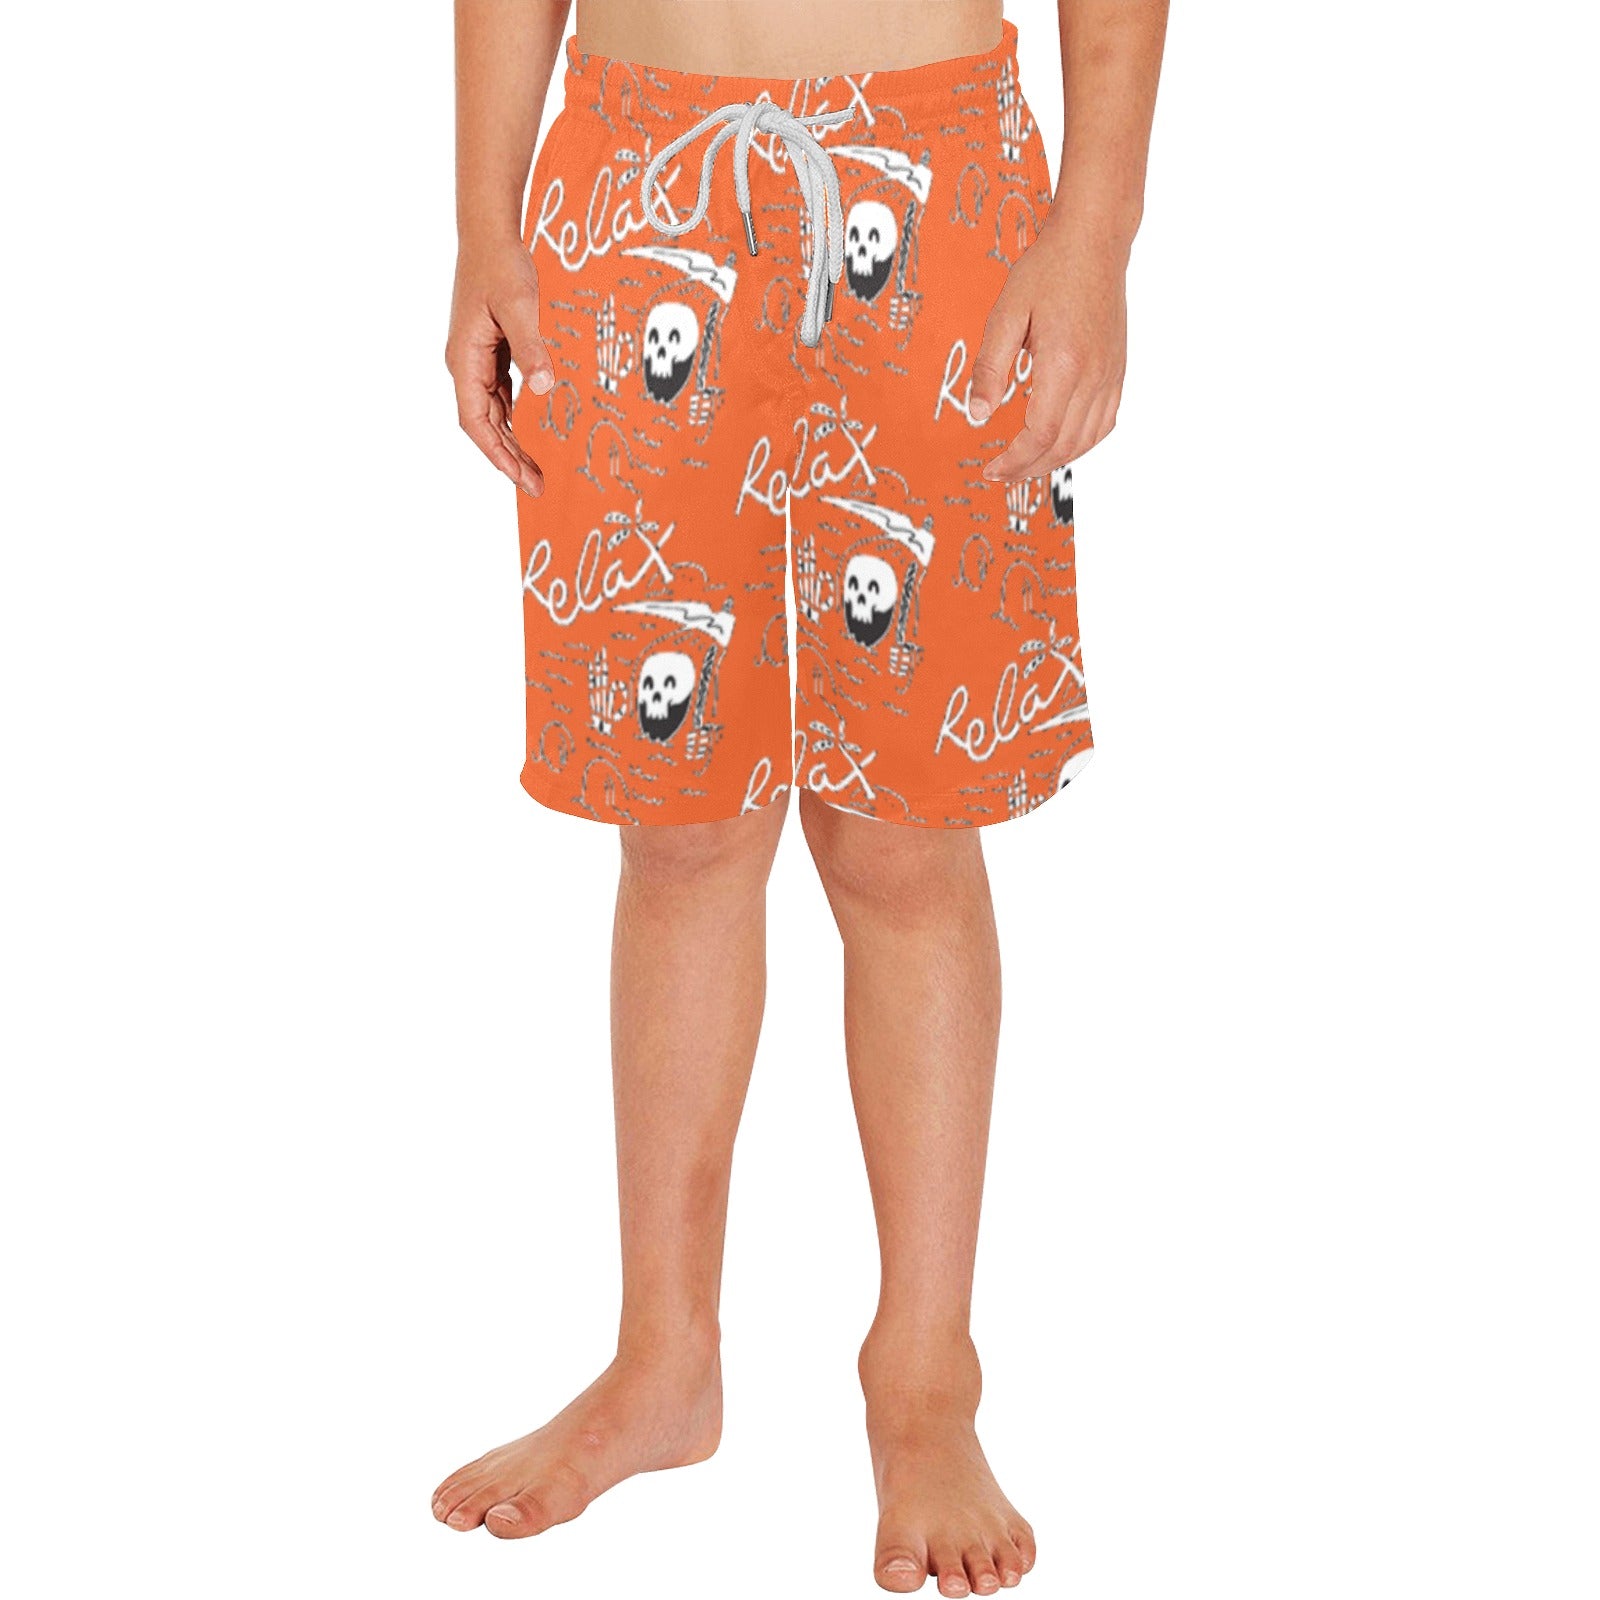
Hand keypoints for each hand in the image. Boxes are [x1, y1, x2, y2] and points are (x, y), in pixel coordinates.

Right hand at [445, 236, 555, 496]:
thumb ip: (531, 346)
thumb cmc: (500, 264)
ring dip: (513, 440)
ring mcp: (477, 358)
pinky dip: (517, 417)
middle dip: (508, 457)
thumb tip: (544, 386)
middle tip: (537, 485)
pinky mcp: (490, 350)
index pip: (475, 421)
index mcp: (464, 359)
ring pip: (493, 412)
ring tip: (537, 467)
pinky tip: (535, 430)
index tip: (518, 477)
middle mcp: (466, 364)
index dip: (496, 453)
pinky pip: (502, 394)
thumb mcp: (519, 305)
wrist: (489, 232)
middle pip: (485, 424)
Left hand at [968, 218, 1128, 482]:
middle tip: (1001, 475)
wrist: (1094, 240)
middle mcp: (1093, 375)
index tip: (992, 468)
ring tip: (1026, 467)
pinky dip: (1082, 444)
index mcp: (1064, 363)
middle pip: (1063, 446)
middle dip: (1030, 469)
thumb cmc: (1049, 270)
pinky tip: (1061, 445)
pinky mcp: (1117, 370)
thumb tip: (978, 415)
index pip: (1040, 434)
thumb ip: (990, 369)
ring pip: (1086, 440)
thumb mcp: (1006, 315)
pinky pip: (1105, 422)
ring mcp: (1110, 374)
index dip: (1015, 460)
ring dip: (1055, 462)